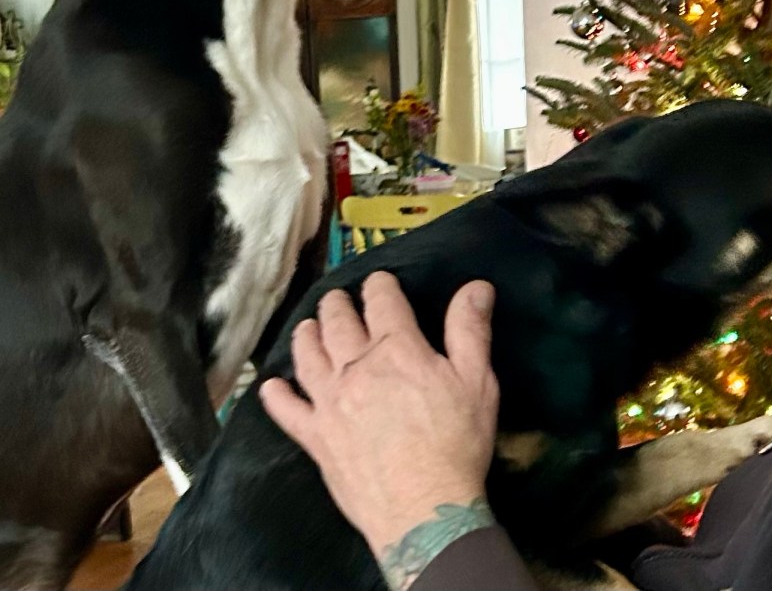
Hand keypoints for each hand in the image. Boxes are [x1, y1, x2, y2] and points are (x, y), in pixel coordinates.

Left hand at [260, 271, 499, 556]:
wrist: (423, 511)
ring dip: (306, 336)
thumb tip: (475, 286)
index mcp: (396, 349)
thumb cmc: (456, 444)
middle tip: (339, 299)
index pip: (382, 302)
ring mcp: (329, 403)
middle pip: (337, 322)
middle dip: (338, 304)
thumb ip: (470, 330)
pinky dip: (277, 396)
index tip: (380, 281)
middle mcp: (355, 367)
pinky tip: (273, 386)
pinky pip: (287, 411)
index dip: (380, 285)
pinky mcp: (315, 438)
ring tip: (308, 327)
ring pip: (308, 357)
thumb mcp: (477, 382)